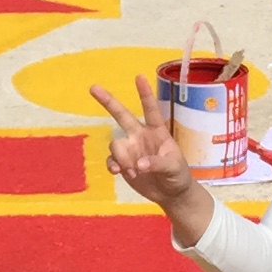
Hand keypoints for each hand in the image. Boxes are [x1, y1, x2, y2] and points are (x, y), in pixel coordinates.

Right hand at [91, 76, 196, 210]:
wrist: (171, 194)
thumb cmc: (178, 175)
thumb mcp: (174, 168)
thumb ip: (157, 163)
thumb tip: (138, 164)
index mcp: (157, 132)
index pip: (150, 109)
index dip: (145, 94)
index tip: (139, 77)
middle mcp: (140, 136)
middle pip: (121, 115)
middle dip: (108, 102)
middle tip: (93, 87)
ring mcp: (130, 149)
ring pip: (116, 144)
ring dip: (121, 158)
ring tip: (132, 171)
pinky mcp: (123, 163)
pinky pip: (111, 160)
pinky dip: (113, 166)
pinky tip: (119, 172)